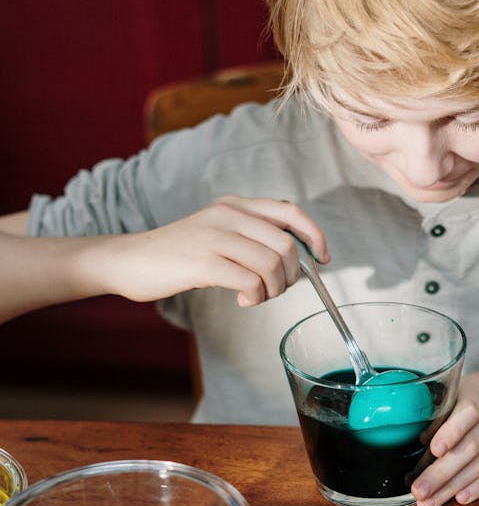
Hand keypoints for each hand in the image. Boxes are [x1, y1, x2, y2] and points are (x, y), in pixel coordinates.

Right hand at [101, 196, 328, 305]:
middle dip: (292, 275)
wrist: (129, 260)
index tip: (322, 259)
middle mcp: (228, 214)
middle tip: (276, 289)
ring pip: (272, 264)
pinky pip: (251, 282)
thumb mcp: (216, 230)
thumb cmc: (176, 253)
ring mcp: (215, 237)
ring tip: (257, 296)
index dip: (315, 235)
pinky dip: (255, 298)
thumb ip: (249, 234)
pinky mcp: (204, 262)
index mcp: (235, 204)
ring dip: (273, 290)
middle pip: (287, 244)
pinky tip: (242, 301)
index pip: (291, 211)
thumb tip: (292, 257)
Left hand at [410, 367, 478, 505]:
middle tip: (419, 492)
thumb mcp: (478, 386)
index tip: (434, 450)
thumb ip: (452, 409)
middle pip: (470, 446)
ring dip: (454, 486)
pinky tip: (463, 497)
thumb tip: (421, 439)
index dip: (451, 431)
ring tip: (431, 502)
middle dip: (441, 472)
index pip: (467, 411)